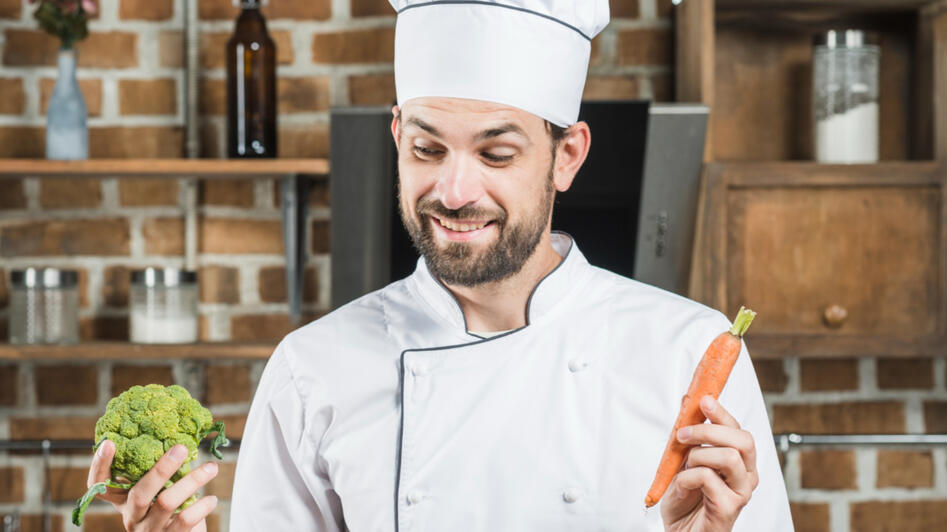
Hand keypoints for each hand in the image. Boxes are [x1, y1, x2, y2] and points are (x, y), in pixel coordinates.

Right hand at [87, 439, 218, 530]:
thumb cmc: (172, 512)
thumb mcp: (160, 493)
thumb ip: (161, 474)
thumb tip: (179, 440)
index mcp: (124, 501)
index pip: (100, 485)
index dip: (100, 465)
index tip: (109, 443)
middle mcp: (131, 517)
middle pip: (140, 493)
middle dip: (161, 468)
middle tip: (181, 448)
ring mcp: (148, 530)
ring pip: (166, 503)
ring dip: (192, 481)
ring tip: (211, 468)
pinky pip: (184, 520)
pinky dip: (201, 506)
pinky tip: (211, 498)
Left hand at [660, 396, 757, 531]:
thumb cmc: (685, 499)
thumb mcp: (683, 461)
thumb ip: (690, 437)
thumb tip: (689, 403)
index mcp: (739, 462)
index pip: (738, 430)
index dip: (722, 413)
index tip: (704, 400)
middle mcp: (746, 476)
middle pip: (742, 440)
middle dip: (709, 431)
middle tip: (682, 435)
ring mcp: (741, 493)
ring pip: (729, 457)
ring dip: (698, 455)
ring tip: (684, 467)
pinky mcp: (729, 508)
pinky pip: (708, 478)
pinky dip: (687, 477)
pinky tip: (682, 488)